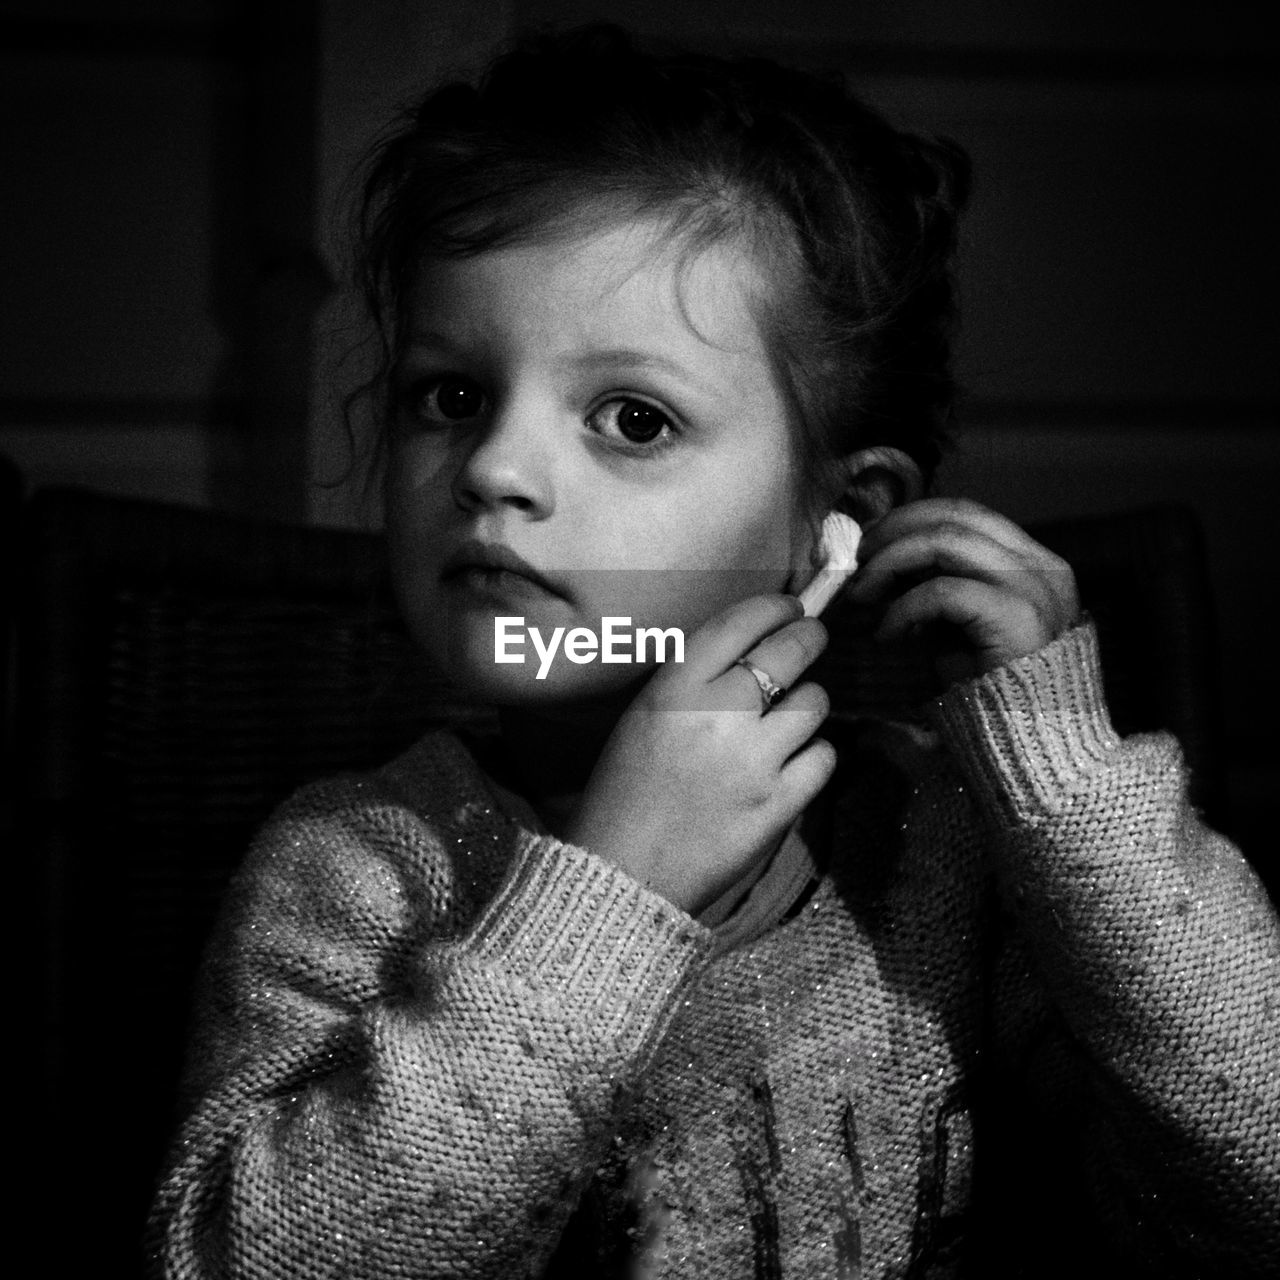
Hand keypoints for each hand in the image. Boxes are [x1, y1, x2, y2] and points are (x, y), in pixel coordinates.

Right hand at [563, 595, 833, 914]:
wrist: (622, 872)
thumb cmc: (624, 791)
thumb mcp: (644, 715)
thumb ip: (694, 679)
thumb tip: (752, 647)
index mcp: (676, 686)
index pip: (743, 621)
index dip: (777, 607)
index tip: (790, 608)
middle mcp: (720, 713)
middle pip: (792, 651)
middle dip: (809, 638)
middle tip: (811, 640)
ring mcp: (755, 760)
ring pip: (816, 703)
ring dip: (808, 704)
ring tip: (793, 715)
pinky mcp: (779, 803)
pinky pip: (824, 757)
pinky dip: (814, 755)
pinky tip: (795, 759)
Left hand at [844, 498, 1080, 686]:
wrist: (1032, 753)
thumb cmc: (988, 695)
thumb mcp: (954, 628)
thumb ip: (931, 587)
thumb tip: (879, 560)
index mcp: (1032, 563)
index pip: (964, 513)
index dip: (906, 519)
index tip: (865, 544)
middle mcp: (1042, 567)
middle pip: (953, 515)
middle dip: (892, 532)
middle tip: (853, 562)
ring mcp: (1036, 589)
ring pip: (945, 541)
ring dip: (890, 563)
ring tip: (861, 596)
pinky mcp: (1020, 619)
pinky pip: (944, 591)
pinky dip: (904, 608)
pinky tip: (887, 635)